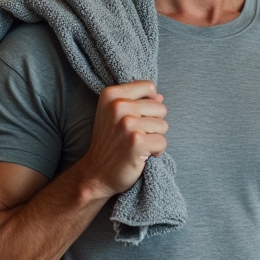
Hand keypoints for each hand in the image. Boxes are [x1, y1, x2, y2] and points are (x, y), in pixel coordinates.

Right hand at [76, 81, 167, 198]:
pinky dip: (157, 151)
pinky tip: (142, 155)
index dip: (149, 104)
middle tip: (136, 135)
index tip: (138, 117)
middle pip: (160, 107)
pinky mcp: (136, 141)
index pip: (149, 86)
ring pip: (164, 125)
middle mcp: (118, 106)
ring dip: (155, 138)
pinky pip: (163, 142)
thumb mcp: (114, 115)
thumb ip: (137, 102)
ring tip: (138, 145)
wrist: (96, 172)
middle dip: (154, 124)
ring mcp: (127, 123)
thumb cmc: (109, 143)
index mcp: (112, 94)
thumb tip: (160, 97)